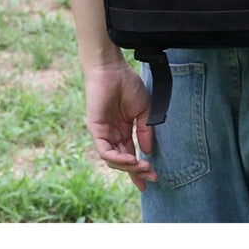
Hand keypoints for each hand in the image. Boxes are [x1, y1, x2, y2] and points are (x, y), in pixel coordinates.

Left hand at [84, 59, 157, 190]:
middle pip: (123, 161)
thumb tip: (148, 151)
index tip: (152, 179)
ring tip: (143, 167)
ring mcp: (103, 133)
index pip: (131, 154)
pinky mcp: (96, 130)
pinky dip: (117, 158)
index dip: (140, 168)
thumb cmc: (128, 84)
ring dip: (128, 166)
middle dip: (137, 172)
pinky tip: (130, 160)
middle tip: (151, 178)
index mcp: (124, 130)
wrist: (112, 69)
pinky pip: (105, 151)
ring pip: (113, 160)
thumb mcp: (144, 109)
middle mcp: (113, 134)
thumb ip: (146, 130)